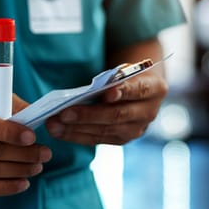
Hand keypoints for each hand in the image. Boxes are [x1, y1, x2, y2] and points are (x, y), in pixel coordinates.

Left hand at [45, 71, 166, 144]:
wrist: (140, 89)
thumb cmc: (127, 75)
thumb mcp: (125, 69)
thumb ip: (113, 78)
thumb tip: (89, 90)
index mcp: (154, 88)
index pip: (138, 90)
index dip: (123, 92)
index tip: (107, 93)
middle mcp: (148, 112)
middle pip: (117, 115)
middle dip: (88, 115)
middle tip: (64, 113)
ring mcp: (136, 129)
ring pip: (104, 131)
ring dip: (76, 129)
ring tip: (54, 124)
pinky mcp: (122, 139)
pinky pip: (97, 139)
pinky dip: (76, 135)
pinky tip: (59, 131)